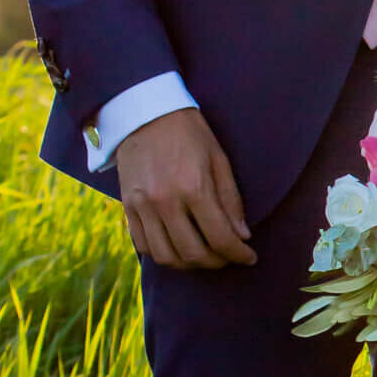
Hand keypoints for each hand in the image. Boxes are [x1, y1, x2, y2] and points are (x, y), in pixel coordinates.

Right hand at [115, 108, 255, 270]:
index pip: (220, 238)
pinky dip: (163, 254)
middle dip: (217, 262)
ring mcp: (142, 206)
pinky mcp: (127, 207)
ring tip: (203, 254)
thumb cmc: (189, 133)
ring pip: (166, 256)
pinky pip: (143, 246)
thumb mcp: (219, 160)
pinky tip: (177, 246)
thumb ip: (230, 201)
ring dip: (189, 264)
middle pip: (193, 253)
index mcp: (193, 188)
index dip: (239, 254)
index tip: (249, 257)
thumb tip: (242, 237)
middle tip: (228, 257)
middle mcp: (165, 202)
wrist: (144, 113)